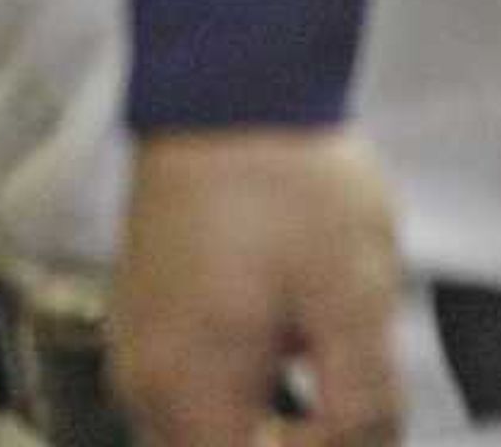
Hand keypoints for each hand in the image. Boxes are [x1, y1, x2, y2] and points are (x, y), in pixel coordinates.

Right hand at [112, 128, 408, 446]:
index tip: (355, 424)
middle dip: (290, 440)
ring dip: (265, 426)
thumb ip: (362, 408)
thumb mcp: (355, 302)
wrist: (228, 89)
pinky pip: (188, 393)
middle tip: (341, 404)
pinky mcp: (145, 314)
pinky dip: (240, 397)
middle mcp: (144, 371)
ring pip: (202, 435)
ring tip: (316, 366)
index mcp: (186, 381)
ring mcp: (137, 341)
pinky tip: (286, 353)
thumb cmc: (284, 177)